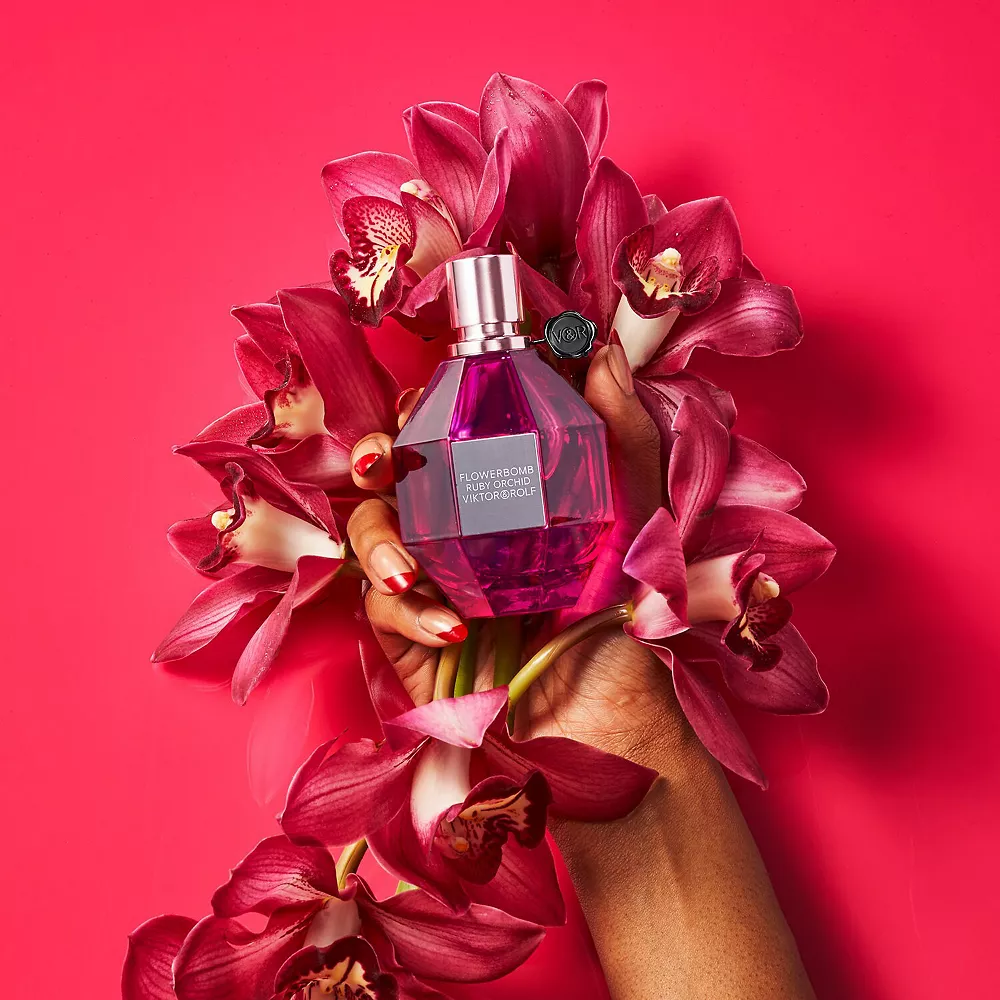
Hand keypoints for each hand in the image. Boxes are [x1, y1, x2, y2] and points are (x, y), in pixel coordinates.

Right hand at [346, 344, 693, 768]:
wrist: (603, 709)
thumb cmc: (618, 606)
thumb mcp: (629, 511)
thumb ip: (619, 431)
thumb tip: (600, 351)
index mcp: (498, 486)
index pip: (445, 429)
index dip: (425, 407)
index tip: (428, 394)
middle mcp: (456, 523)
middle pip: (391, 471)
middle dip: (374, 458)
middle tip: (379, 460)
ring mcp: (429, 575)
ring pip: (369, 531)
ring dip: (379, 544)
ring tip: (406, 574)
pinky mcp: (409, 632)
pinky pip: (381, 607)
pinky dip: (408, 614)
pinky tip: (451, 629)